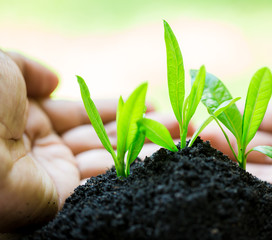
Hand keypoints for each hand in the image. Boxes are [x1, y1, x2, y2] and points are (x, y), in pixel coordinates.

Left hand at [0, 50, 181, 232]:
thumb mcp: (5, 68)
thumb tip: (56, 80)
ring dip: (145, 146)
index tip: (146, 102)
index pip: (82, 113)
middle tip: (175, 121)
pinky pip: (103, 182)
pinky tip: (161, 156)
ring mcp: (54, 174)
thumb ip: (30, 70)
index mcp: (29, 118)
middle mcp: (44, 148)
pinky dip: (133, 168)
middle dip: (139, 127)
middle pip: (101, 136)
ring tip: (180, 134)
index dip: (115, 107)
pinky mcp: (62, 199)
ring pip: (108, 158)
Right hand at [201, 52, 271, 238]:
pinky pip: (269, 196)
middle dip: (228, 136)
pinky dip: (238, 183)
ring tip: (188, 147)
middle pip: (269, 145)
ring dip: (224, 160)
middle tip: (188, 129)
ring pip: (262, 172)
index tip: (219, 107)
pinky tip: (210, 170)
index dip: (254, 112)